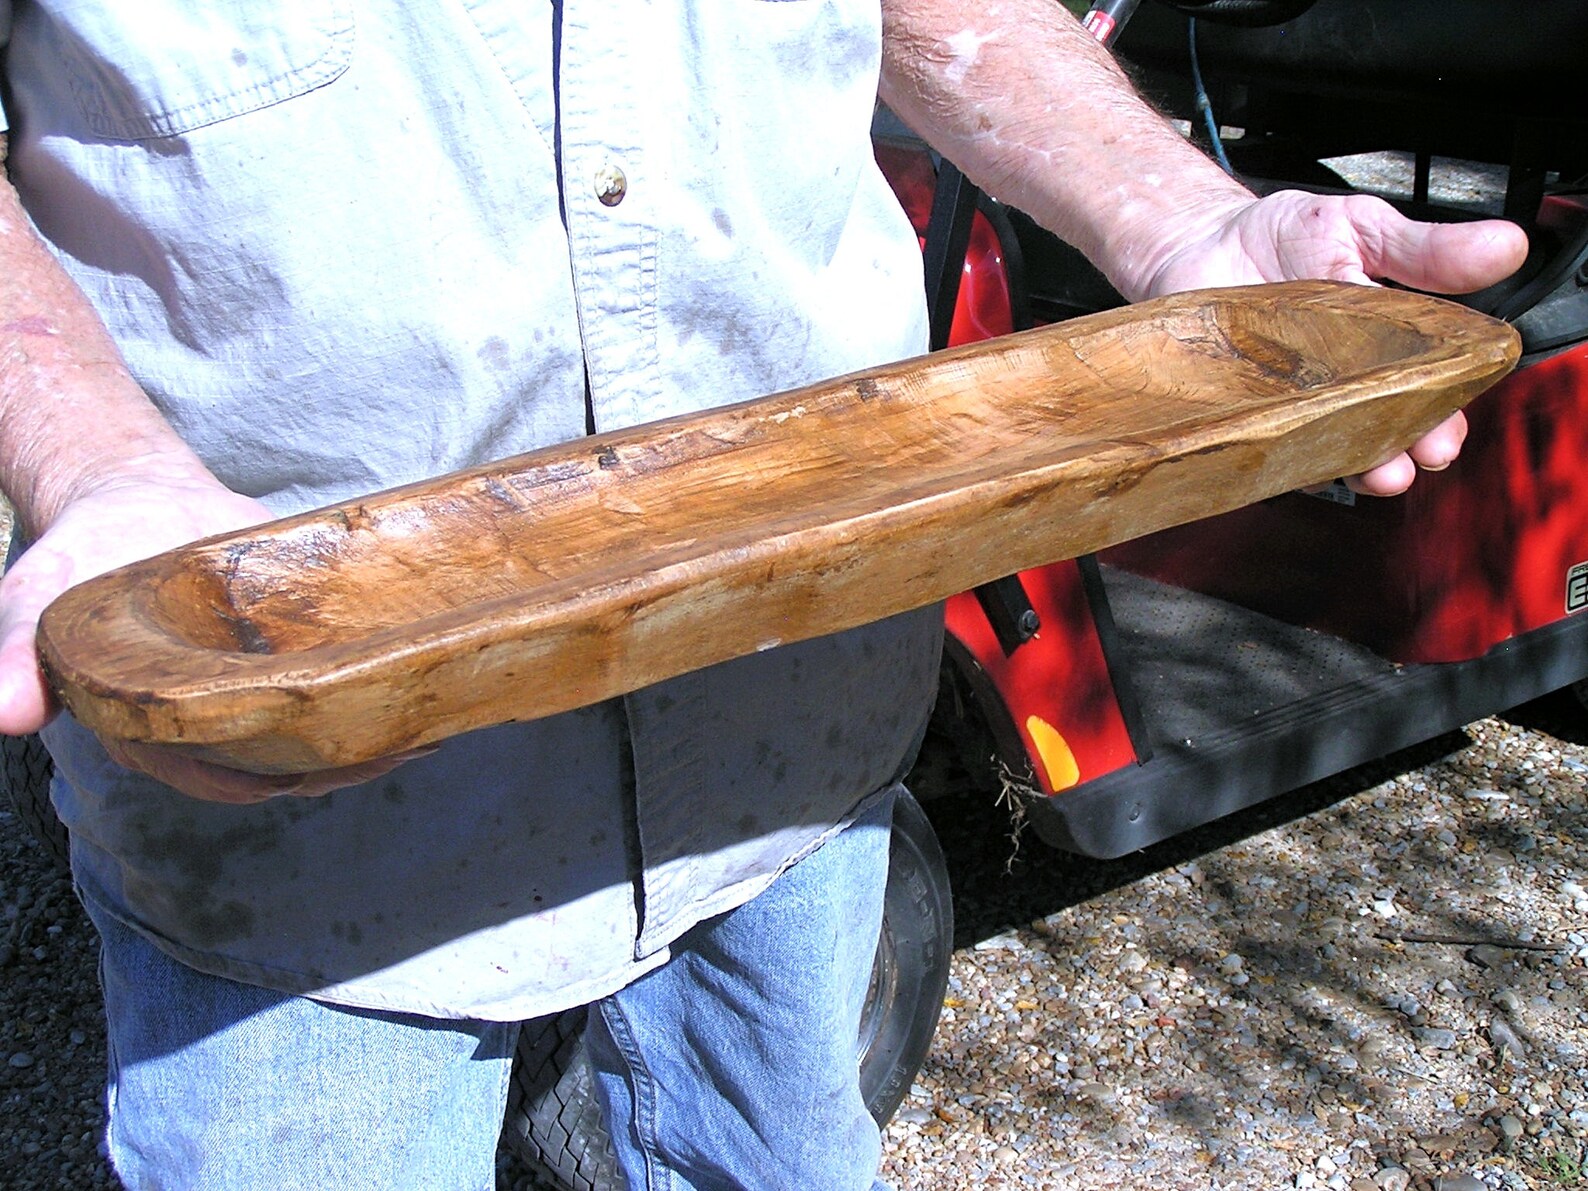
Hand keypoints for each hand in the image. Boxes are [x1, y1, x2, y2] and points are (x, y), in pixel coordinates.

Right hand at [0, 476, 418, 802]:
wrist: (130, 499)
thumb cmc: (78, 561)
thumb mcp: (35, 606)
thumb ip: (14, 660)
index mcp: (154, 730)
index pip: (213, 776)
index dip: (264, 780)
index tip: (317, 774)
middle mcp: (213, 722)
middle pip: (283, 764)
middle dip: (340, 763)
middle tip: (402, 745)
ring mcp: (259, 688)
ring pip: (320, 731)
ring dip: (370, 733)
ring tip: (428, 721)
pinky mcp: (293, 652)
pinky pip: (337, 679)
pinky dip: (376, 683)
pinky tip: (426, 678)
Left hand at [1139, 190, 1529, 494]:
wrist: (1198, 241)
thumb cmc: (1283, 239)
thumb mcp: (1364, 229)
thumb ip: (1427, 250)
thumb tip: (1504, 247)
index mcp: (1389, 348)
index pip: (1429, 394)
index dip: (1444, 417)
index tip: (1449, 431)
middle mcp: (1344, 388)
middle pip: (1385, 434)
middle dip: (1405, 451)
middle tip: (1416, 456)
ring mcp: (1292, 406)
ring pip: (1331, 453)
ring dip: (1355, 468)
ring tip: (1372, 472)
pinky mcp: (1244, 415)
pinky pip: (1266, 450)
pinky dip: (1282, 460)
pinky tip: (1294, 461)